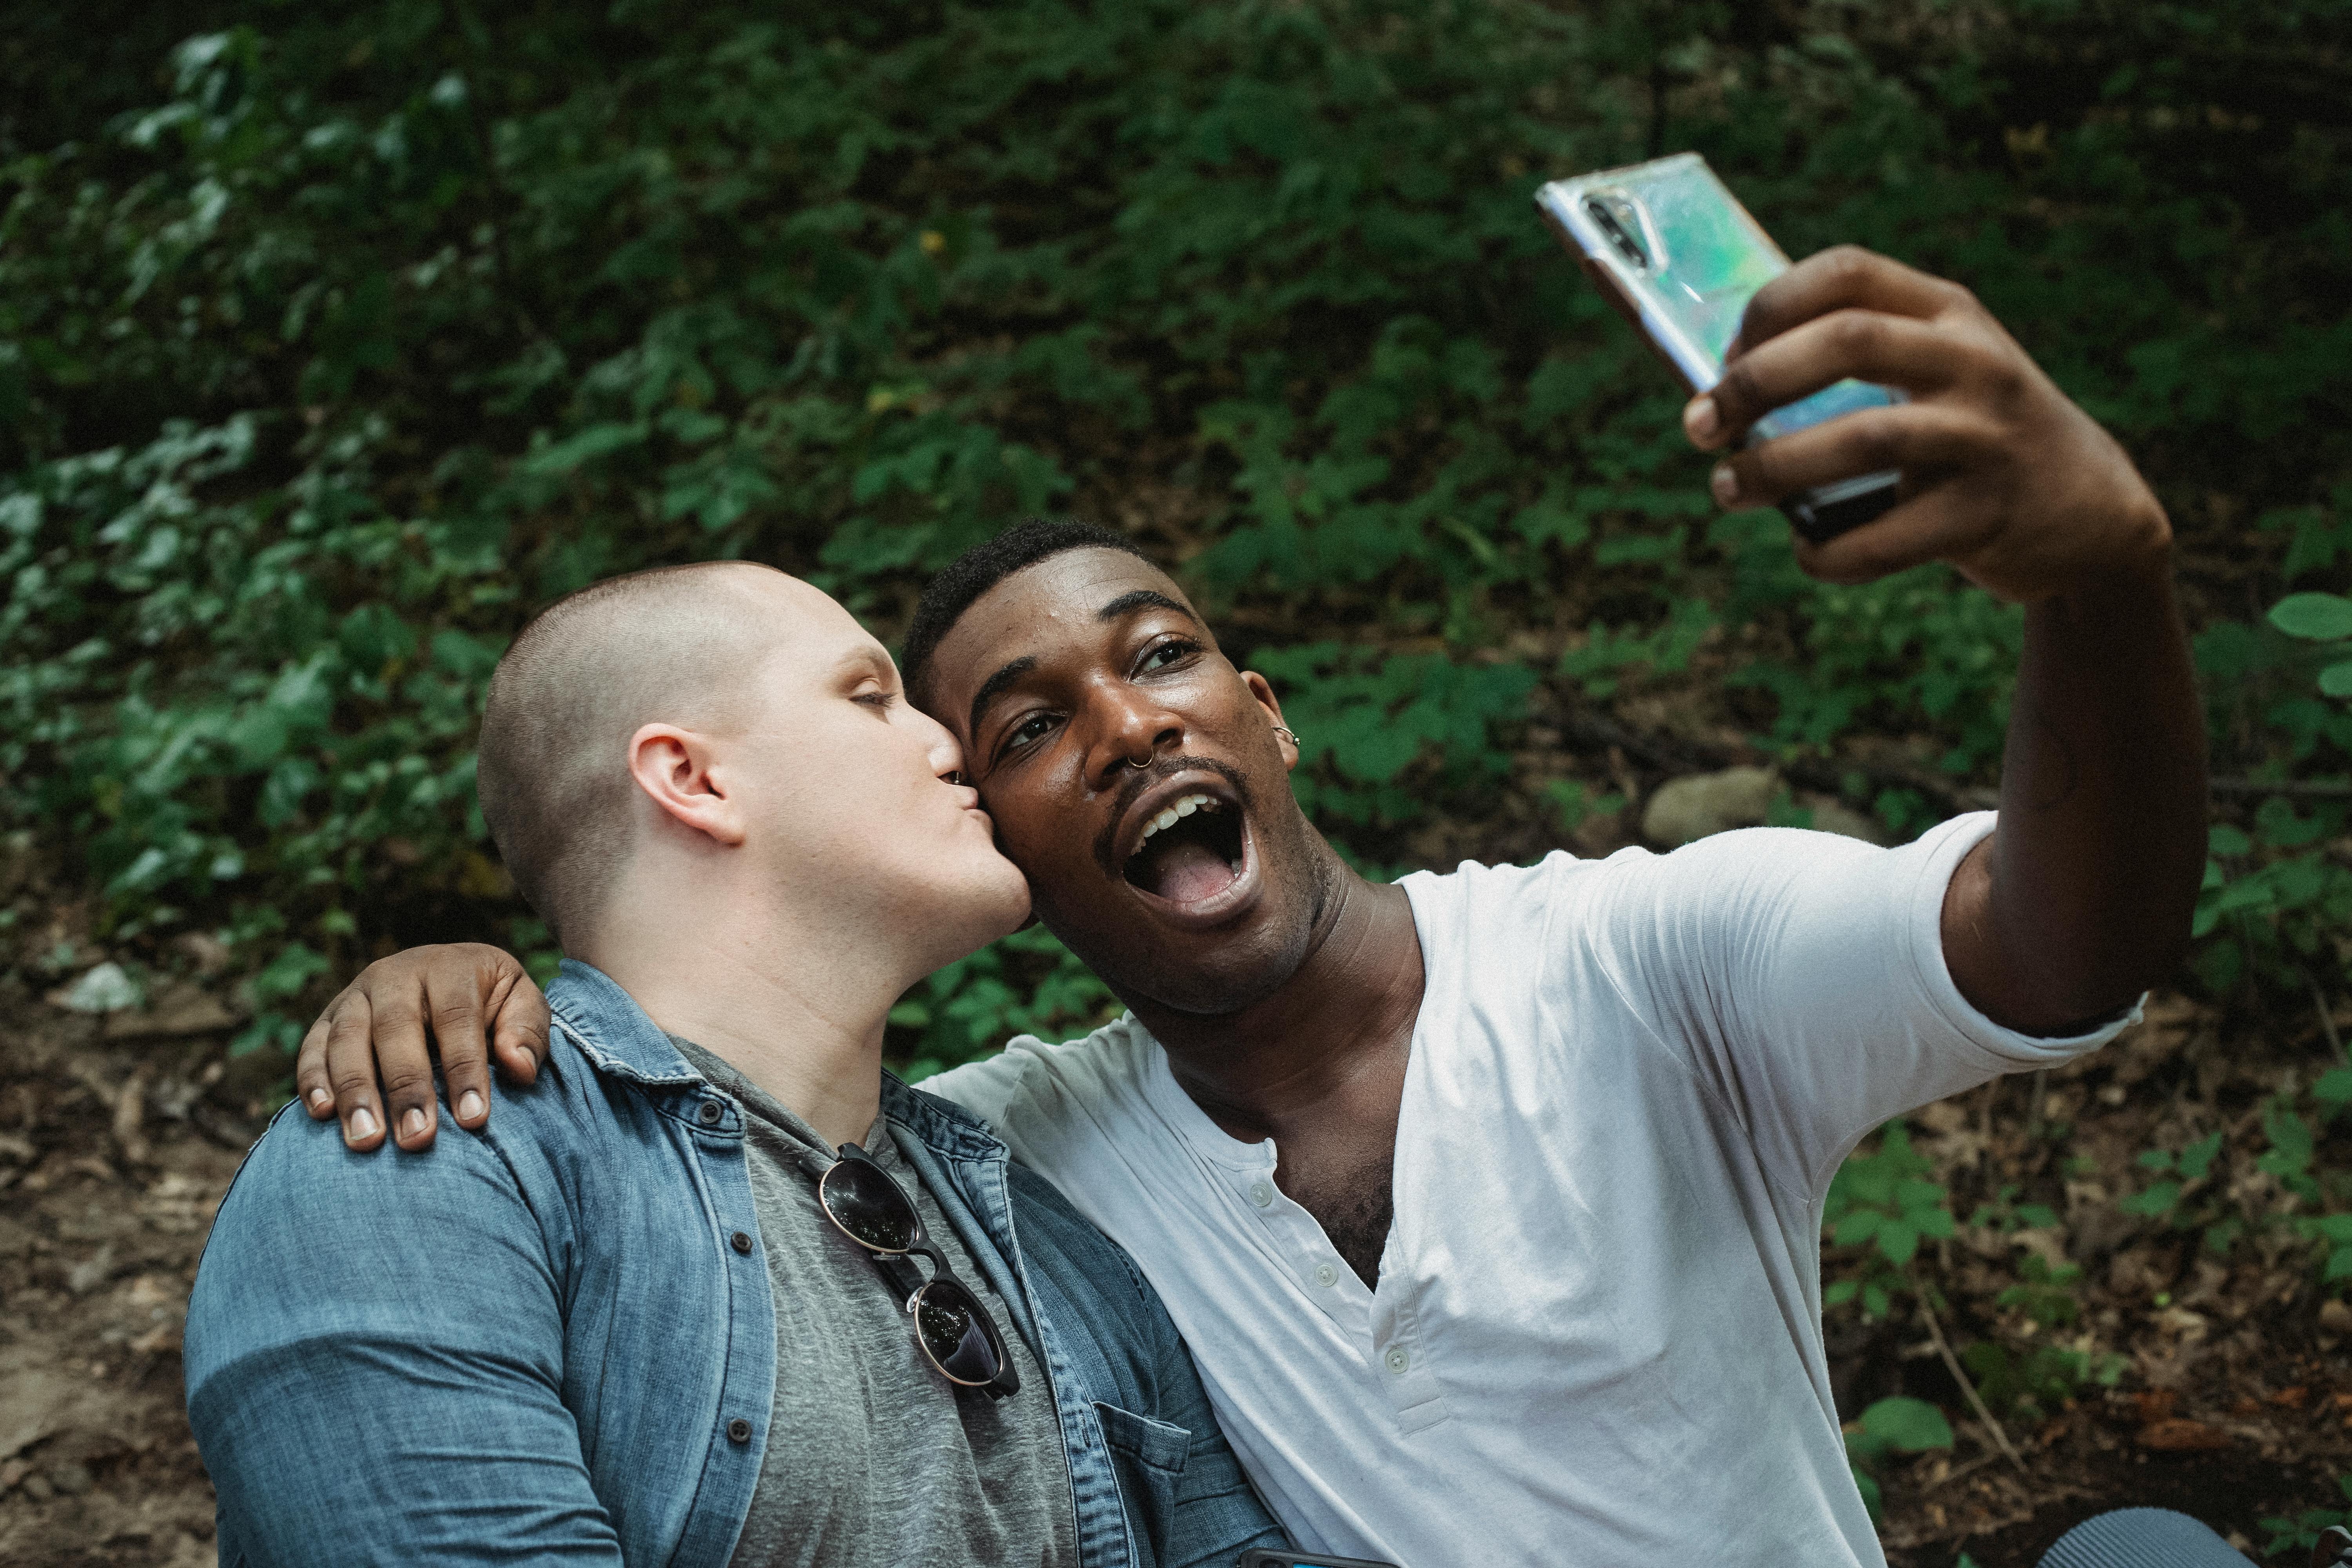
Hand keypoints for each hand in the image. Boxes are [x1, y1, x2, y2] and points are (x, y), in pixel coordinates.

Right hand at [296, 944, 551, 1150]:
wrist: (448, 975)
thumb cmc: (492, 1003)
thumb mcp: (522, 1004)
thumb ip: (527, 1033)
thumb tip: (519, 1068)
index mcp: (451, 968)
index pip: (458, 1018)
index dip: (465, 1069)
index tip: (473, 1119)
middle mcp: (396, 975)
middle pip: (396, 1029)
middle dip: (406, 1087)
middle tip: (417, 1139)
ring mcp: (356, 995)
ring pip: (347, 1039)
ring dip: (355, 1091)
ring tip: (367, 1141)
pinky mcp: (327, 1018)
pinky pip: (313, 1046)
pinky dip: (313, 1079)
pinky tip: (321, 1114)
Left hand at [1682, 245, 2169, 603]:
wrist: (2091, 512)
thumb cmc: (1971, 438)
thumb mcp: (1936, 374)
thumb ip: (1854, 365)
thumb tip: (1719, 389)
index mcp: (1947, 312)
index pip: (1846, 272)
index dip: (1769, 306)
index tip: (1725, 356)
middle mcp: (1972, 361)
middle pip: (1845, 342)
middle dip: (1753, 384)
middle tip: (1700, 425)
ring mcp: (1985, 436)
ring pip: (1860, 438)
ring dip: (1772, 468)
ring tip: (1728, 488)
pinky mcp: (1987, 514)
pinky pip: (1885, 538)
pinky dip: (1828, 551)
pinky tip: (1807, 550)